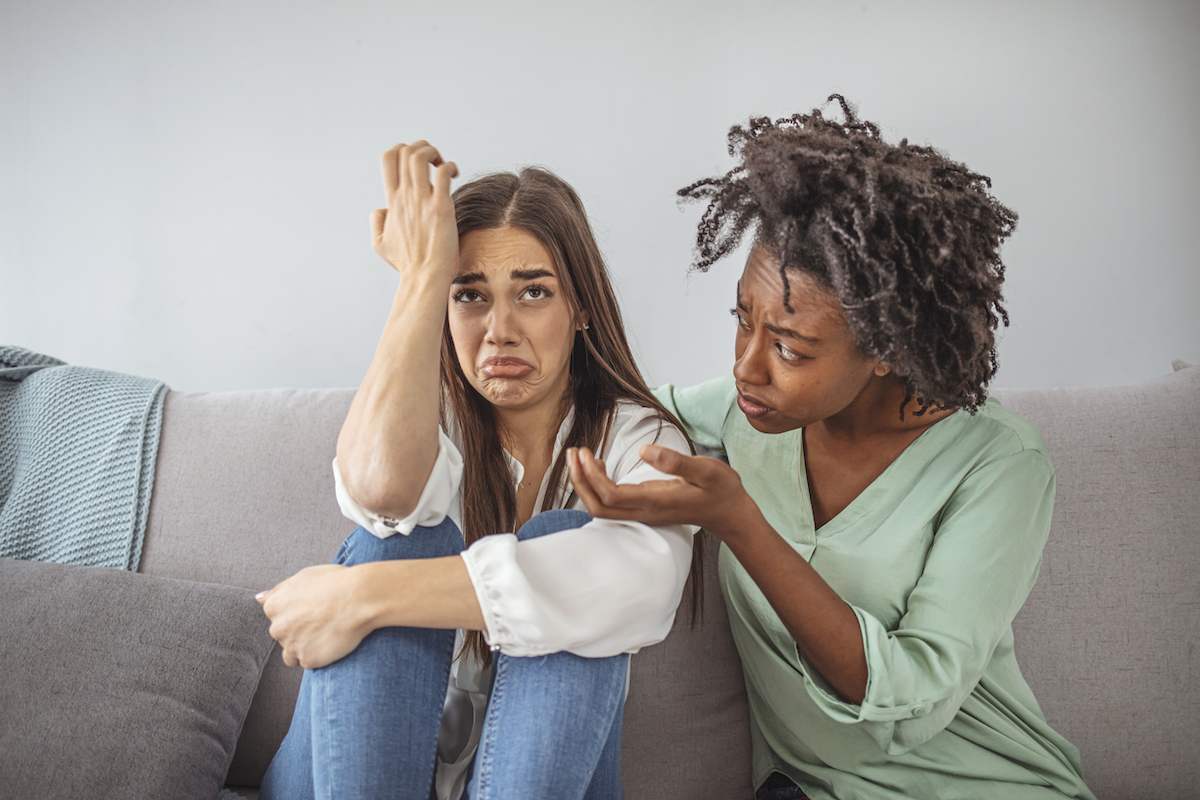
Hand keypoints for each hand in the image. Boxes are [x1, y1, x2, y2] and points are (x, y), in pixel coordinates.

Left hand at [256, 564, 372, 669]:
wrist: (360, 597)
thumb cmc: (335, 582)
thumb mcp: (304, 577)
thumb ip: (279, 591)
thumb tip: (259, 598)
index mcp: (274, 606)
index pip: (277, 617)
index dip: (297, 613)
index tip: (313, 609)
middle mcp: (278, 627)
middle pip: (283, 635)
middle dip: (299, 632)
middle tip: (323, 621)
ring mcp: (292, 645)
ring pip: (291, 654)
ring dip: (304, 648)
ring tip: (326, 634)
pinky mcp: (308, 660)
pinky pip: (308, 662)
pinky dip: (318, 656)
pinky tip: (331, 642)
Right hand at [370, 140, 459, 276]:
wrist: (424, 277)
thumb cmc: (407, 264)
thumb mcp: (380, 243)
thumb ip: (377, 221)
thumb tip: (381, 208)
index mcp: (392, 201)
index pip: (388, 158)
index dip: (402, 150)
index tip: (417, 164)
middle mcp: (405, 197)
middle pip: (404, 151)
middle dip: (420, 146)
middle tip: (433, 162)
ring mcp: (422, 201)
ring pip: (419, 156)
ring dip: (433, 152)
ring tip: (442, 165)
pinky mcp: (440, 208)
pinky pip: (443, 173)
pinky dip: (450, 166)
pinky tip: (454, 174)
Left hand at [566, 444, 760, 539]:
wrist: (729, 513)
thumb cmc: (720, 489)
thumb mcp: (706, 470)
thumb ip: (676, 461)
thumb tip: (645, 450)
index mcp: (656, 501)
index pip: (612, 496)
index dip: (592, 476)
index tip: (585, 452)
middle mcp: (645, 512)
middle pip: (599, 507)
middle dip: (580, 481)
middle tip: (573, 452)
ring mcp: (643, 514)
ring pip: (602, 508)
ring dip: (585, 484)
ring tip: (579, 456)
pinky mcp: (644, 510)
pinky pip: (611, 505)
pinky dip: (597, 486)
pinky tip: (599, 466)